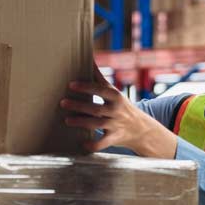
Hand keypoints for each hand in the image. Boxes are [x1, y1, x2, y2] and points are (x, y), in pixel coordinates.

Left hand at [61, 66, 176, 157]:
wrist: (141, 128)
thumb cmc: (121, 107)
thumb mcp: (114, 92)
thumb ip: (100, 79)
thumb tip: (89, 59)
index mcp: (116, 97)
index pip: (100, 90)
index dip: (86, 87)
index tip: (71, 85)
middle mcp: (116, 110)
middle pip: (96, 108)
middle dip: (79, 106)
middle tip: (63, 103)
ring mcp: (115, 125)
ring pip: (97, 124)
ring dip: (81, 122)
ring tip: (67, 120)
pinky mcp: (115, 138)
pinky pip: (103, 143)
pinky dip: (93, 145)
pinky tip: (82, 145)